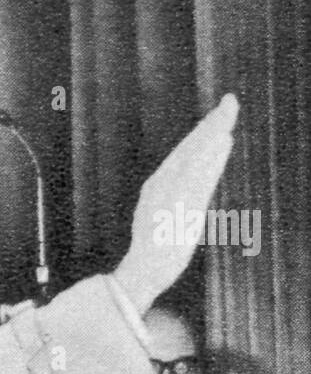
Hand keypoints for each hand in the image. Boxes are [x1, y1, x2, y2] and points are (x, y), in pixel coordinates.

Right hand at [114, 93, 238, 313]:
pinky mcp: (179, 206)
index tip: (220, 114)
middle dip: (211, 124)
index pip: (184, 154)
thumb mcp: (162, 218)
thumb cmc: (155, 249)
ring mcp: (170, 194)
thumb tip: (186, 189)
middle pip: (190, 148)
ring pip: (195, 157)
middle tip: (230, 102)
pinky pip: (199, 174)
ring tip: (228, 114)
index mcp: (157, 187)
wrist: (144, 272)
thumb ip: (174, 199)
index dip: (202, 132)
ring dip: (212, 133)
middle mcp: (162, 185)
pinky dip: (212, 156)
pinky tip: (223, 141)